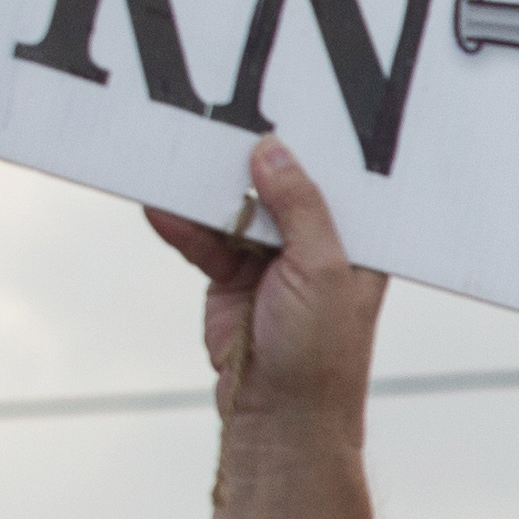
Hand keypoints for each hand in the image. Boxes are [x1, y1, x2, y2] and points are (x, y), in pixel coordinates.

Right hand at [146, 139, 385, 430]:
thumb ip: (301, 209)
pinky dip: (182, 223)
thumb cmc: (321, 353)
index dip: (310, 145)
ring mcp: (271, 258)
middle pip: (277, 185)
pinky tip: (160, 204)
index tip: (278, 102)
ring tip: (176, 155)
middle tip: (216, 120)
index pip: (336, 178)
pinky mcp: (231, 275)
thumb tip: (272, 150)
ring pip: (234, 208)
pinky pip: (203, 237)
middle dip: (246, 159)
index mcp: (358, 240)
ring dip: (205, 189)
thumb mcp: (322, 271)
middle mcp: (317, 243)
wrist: (279, 416)